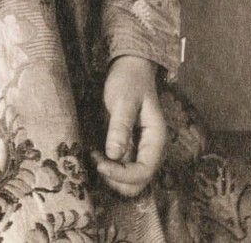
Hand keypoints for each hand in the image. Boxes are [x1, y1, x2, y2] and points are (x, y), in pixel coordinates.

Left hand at [93, 54, 166, 197]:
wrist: (130, 68)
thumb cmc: (128, 81)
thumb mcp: (123, 100)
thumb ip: (120, 127)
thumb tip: (113, 155)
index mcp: (156, 140)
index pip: (143, 172)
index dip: (122, 174)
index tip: (100, 165)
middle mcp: (151, 150)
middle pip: (138, 183)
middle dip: (116, 178)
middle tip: (96, 160)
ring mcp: (141, 150)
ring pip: (128, 179)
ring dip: (110, 174)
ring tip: (94, 153)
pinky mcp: (130, 147)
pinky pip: (121, 167)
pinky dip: (108, 166)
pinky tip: (96, 150)